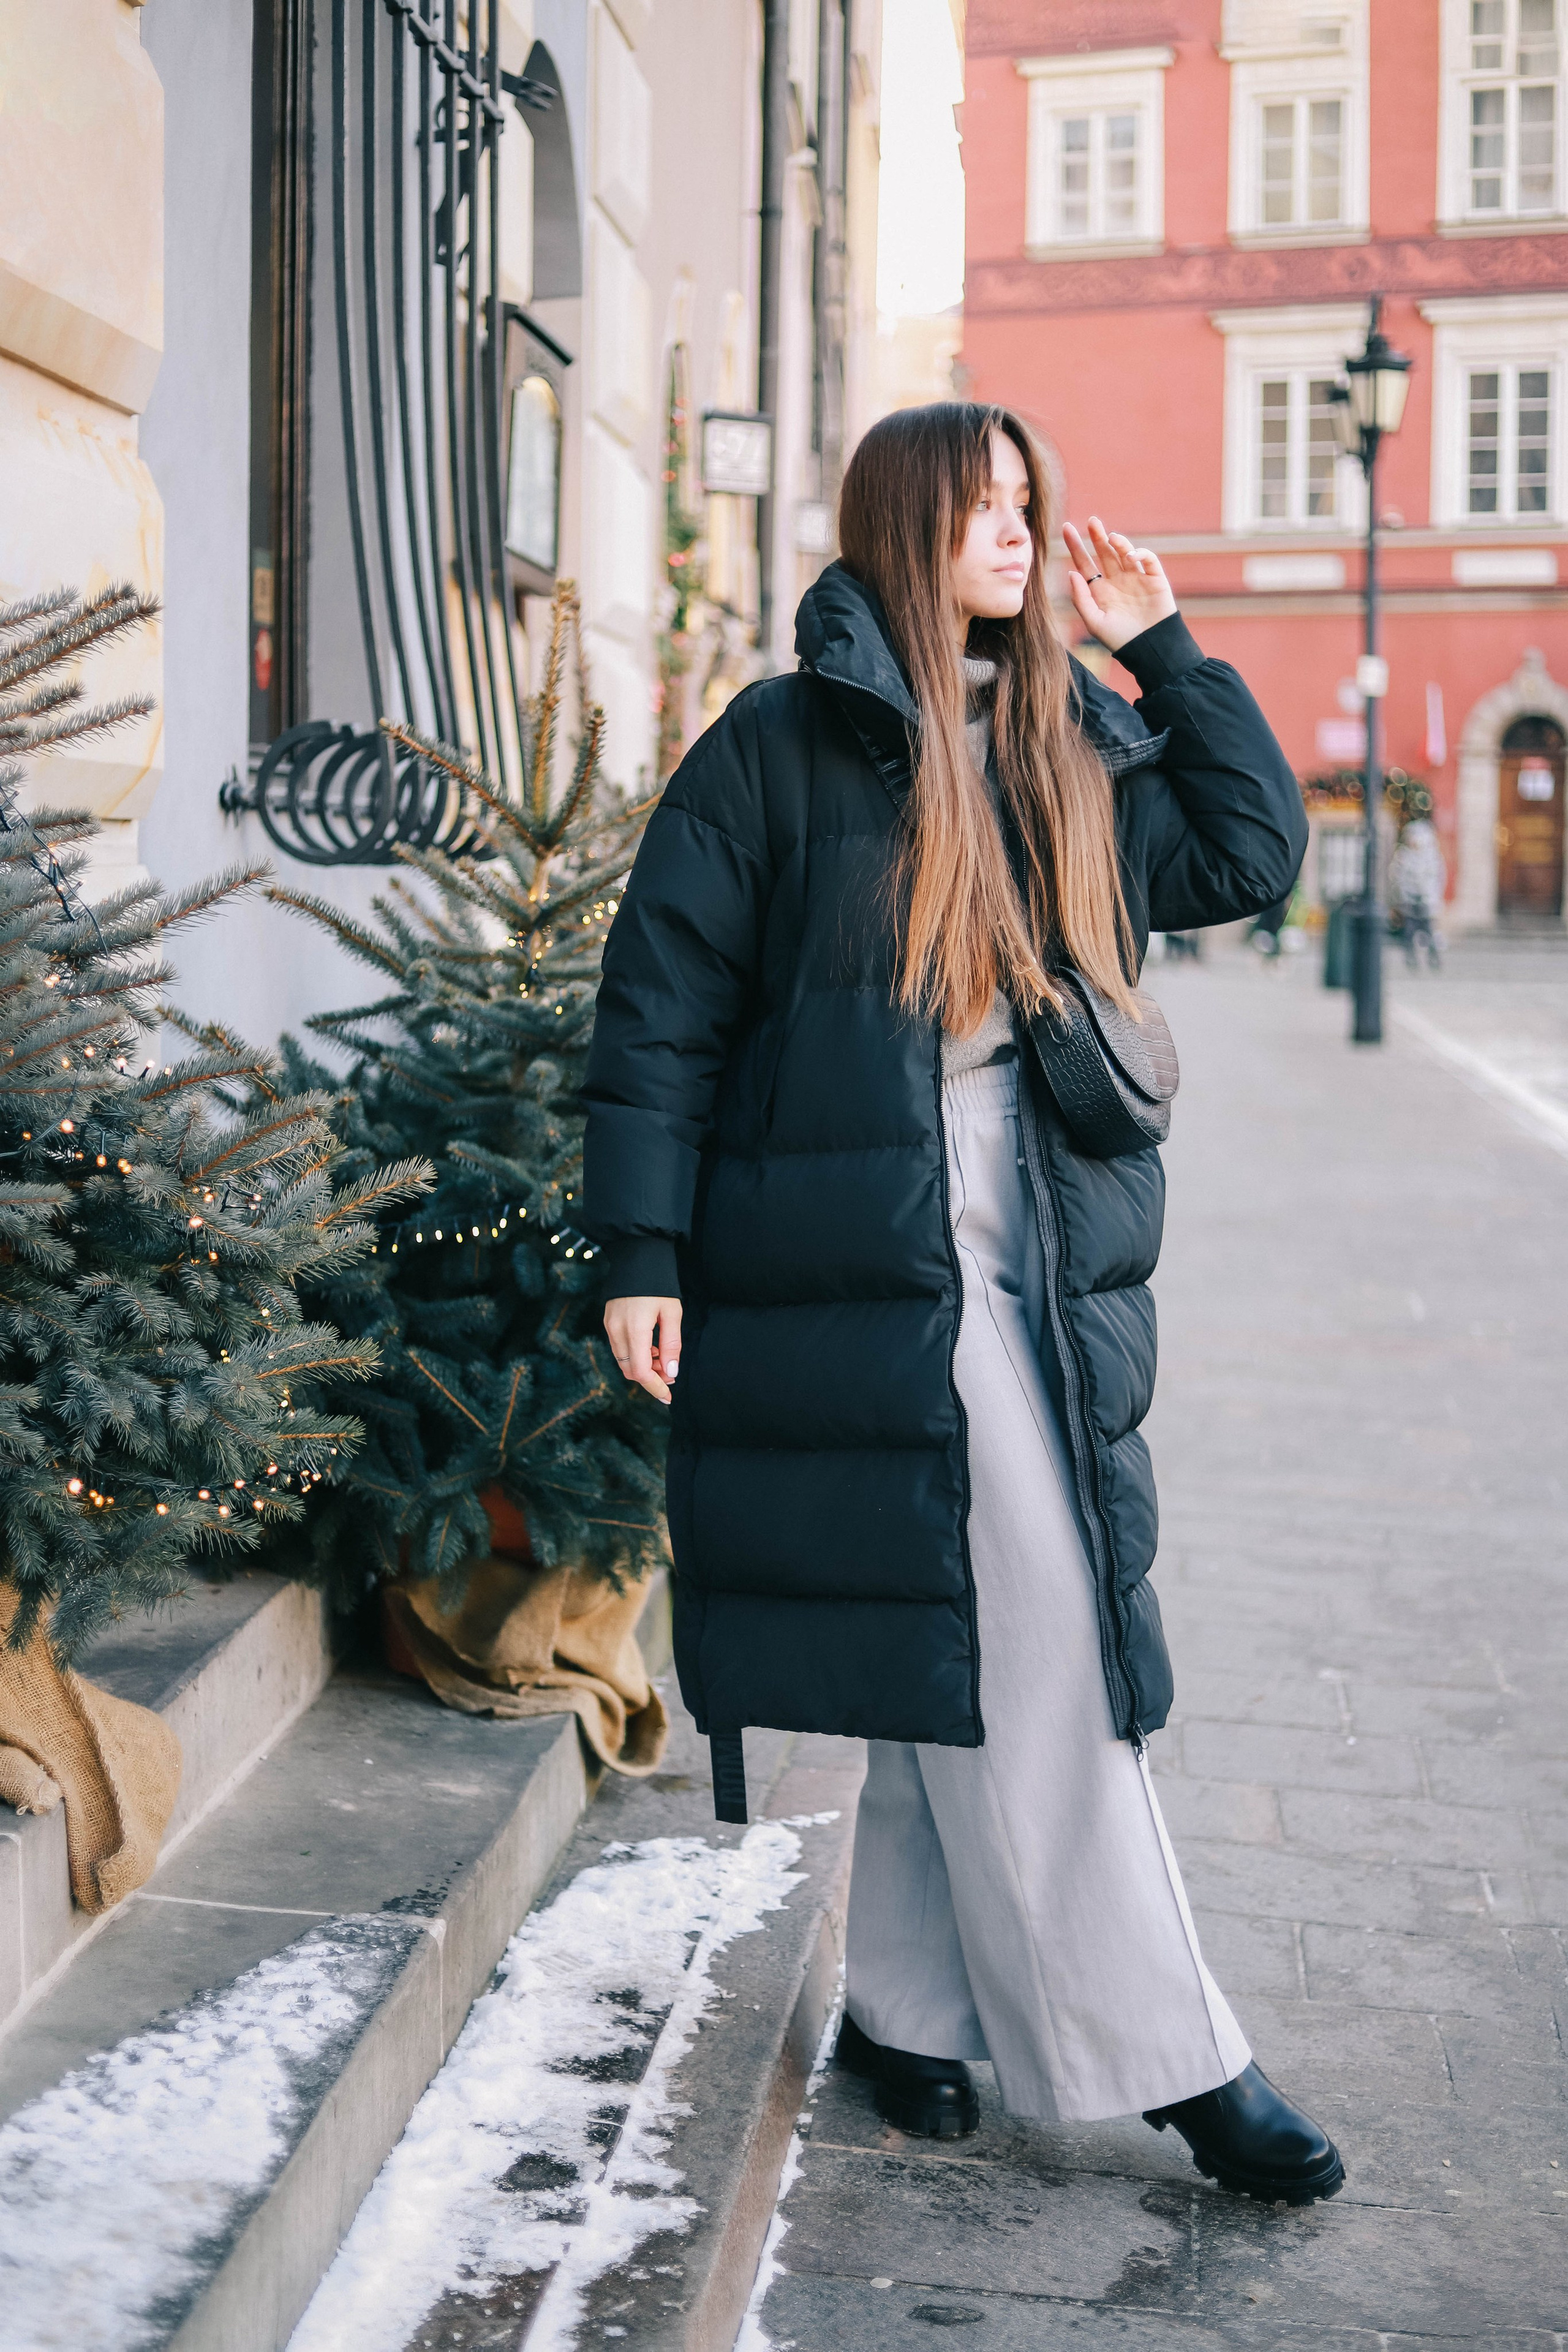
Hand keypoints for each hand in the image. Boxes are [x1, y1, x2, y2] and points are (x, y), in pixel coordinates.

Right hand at [604, 1295, 682, 1404]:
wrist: (636, 1257)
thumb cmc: (659, 1284)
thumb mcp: (672, 1312)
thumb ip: (672, 1344)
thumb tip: (670, 1373)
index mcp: (634, 1329)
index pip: (640, 1371)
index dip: (654, 1387)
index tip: (668, 1396)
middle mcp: (617, 1330)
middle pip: (629, 1370)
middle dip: (650, 1378)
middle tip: (670, 1374)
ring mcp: (609, 1326)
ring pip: (623, 1361)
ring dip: (643, 1366)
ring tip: (663, 1357)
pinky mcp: (607, 1322)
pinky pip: (619, 1349)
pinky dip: (634, 1355)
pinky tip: (650, 1347)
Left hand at [1063, 517, 1176, 653]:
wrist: (1149, 649)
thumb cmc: (1119, 639)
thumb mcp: (1094, 622)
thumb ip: (1081, 598)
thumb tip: (1071, 572)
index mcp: (1100, 590)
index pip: (1085, 564)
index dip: (1076, 546)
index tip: (1067, 528)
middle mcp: (1117, 580)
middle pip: (1104, 553)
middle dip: (1097, 536)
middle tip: (1092, 521)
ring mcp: (1136, 578)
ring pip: (1125, 552)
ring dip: (1118, 542)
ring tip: (1111, 537)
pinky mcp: (1155, 579)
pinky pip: (1148, 559)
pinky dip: (1141, 553)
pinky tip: (1131, 557)